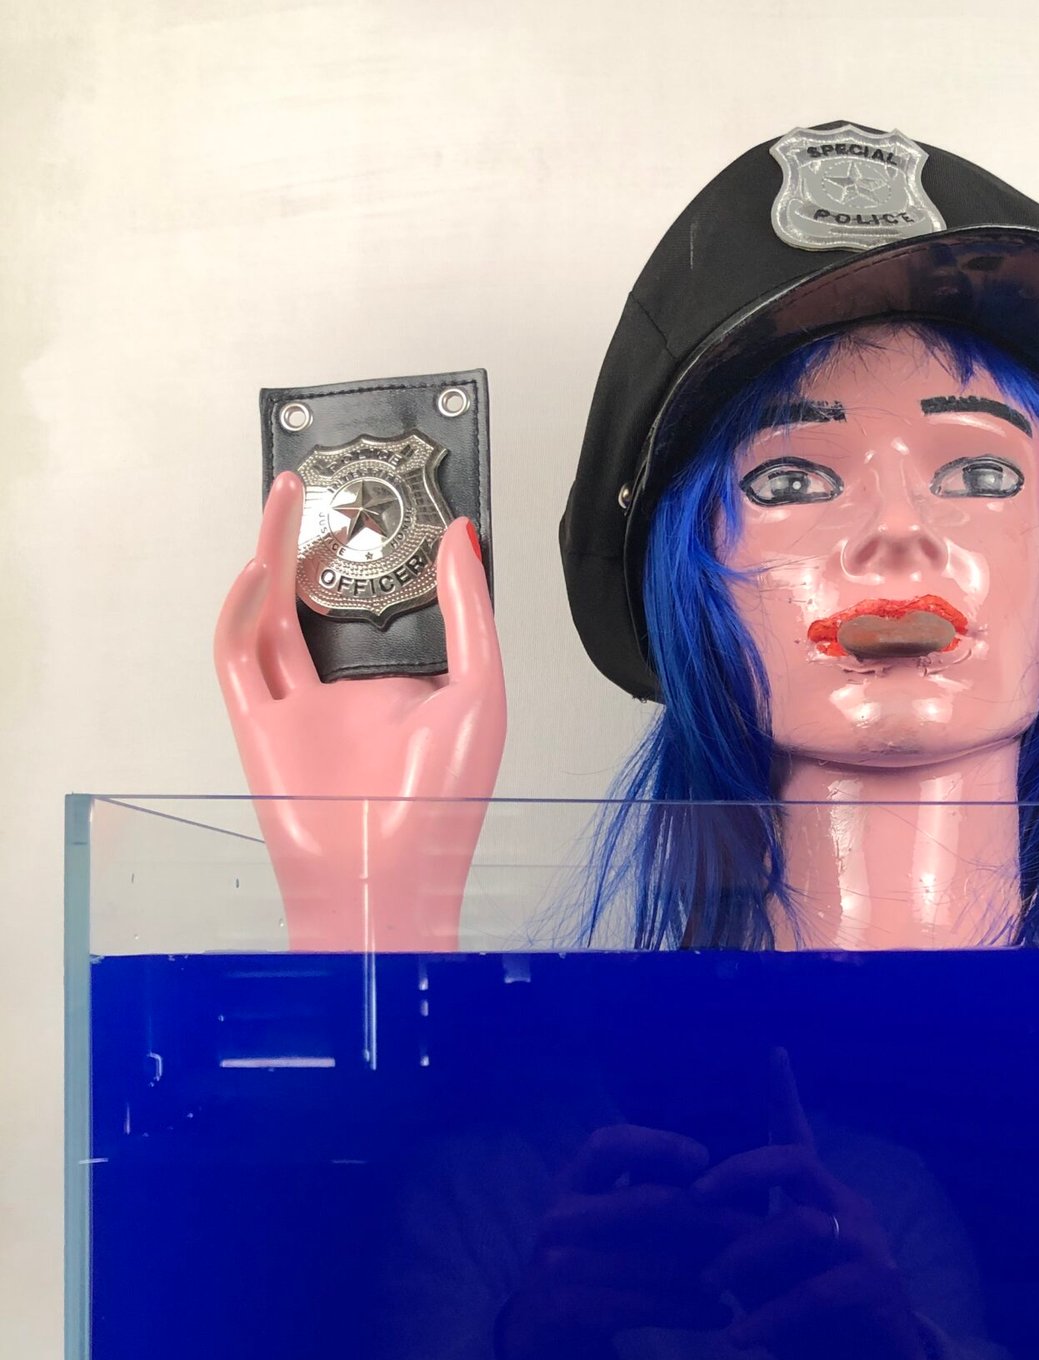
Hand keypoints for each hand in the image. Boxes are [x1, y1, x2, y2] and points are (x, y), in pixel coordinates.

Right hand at [214, 470, 506, 950]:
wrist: (387, 882)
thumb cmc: (441, 806)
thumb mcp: (479, 693)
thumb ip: (470, 612)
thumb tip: (460, 535)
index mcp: (404, 687)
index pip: (387, 603)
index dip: (384, 549)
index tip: (392, 491)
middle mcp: (349, 692)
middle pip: (322, 598)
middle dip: (319, 537)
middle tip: (327, 476)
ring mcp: (299, 707)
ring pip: (274, 614)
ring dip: (274, 551)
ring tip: (289, 492)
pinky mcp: (257, 722)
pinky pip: (238, 654)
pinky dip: (243, 607)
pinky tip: (265, 567)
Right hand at [497, 1126, 749, 1359]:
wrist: (543, 1327)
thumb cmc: (596, 1255)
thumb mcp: (609, 1213)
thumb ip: (652, 1186)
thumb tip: (730, 1166)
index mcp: (573, 1181)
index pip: (607, 1144)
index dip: (657, 1144)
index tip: (704, 1156)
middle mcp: (560, 1217)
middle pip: (645, 1203)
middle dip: (708, 1214)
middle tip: (755, 1224)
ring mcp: (560, 1266)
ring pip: (653, 1261)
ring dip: (708, 1267)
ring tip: (745, 1271)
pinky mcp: (574, 1310)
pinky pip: (648, 1306)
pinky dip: (691, 1310)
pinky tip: (721, 1314)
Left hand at [689, 1050, 934, 1359]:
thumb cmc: (810, 1314)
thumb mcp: (767, 1271)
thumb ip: (738, 1238)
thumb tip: (678, 1214)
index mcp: (817, 1194)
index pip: (797, 1134)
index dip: (784, 1094)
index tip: (772, 1051)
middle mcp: (845, 1205)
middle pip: (796, 1162)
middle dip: (741, 1172)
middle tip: (695, 1196)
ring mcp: (864, 1243)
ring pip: (803, 1225)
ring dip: (746, 1252)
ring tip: (707, 1282)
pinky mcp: (875, 1288)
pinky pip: (818, 1292)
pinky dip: (772, 1316)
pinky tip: (739, 1338)